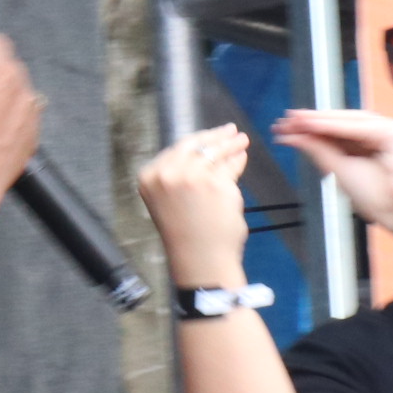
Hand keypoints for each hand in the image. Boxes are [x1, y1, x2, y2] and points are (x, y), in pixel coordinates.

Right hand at [138, 126, 254, 283]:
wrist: (200, 261)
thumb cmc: (186, 235)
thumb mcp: (172, 199)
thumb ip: (182, 174)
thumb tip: (209, 149)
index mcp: (149, 177)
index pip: (176, 149)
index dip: (197, 140)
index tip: (210, 134)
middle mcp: (167, 174)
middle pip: (196, 145)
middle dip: (216, 136)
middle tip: (230, 130)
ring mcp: (192, 177)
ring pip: (215, 152)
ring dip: (231, 144)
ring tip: (242, 140)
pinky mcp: (216, 183)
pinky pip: (230, 166)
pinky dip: (238, 160)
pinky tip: (242, 156)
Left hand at [273, 108, 392, 256]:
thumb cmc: (388, 204)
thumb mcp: (344, 175)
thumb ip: (322, 154)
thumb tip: (297, 138)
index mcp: (375, 147)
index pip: (341, 133)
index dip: (314, 130)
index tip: (288, 129)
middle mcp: (386, 136)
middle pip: (344, 123)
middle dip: (314, 121)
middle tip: (284, 121)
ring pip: (352, 121)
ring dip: (322, 120)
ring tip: (295, 121)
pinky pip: (362, 127)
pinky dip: (336, 126)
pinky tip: (314, 126)